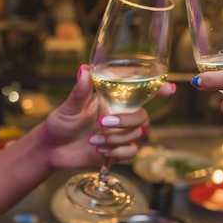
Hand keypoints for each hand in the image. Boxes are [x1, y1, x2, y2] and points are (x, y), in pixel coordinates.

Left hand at [41, 64, 175, 169]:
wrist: (53, 150)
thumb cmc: (61, 123)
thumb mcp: (69, 106)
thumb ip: (80, 90)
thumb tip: (84, 70)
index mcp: (112, 98)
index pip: (139, 90)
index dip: (158, 88)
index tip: (170, 89)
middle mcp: (120, 114)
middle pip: (142, 115)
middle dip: (126, 120)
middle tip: (102, 123)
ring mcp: (120, 133)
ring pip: (136, 134)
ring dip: (115, 137)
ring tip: (93, 139)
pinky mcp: (118, 150)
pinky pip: (131, 151)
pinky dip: (117, 151)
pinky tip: (100, 150)